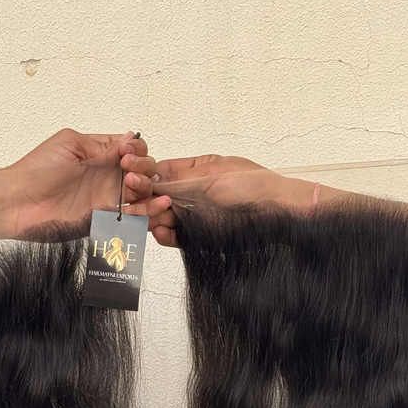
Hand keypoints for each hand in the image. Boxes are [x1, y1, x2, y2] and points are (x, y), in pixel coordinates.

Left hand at [6, 129, 171, 234]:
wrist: (19, 203)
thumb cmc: (36, 171)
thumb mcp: (70, 144)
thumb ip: (102, 145)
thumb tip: (129, 139)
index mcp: (99, 153)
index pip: (132, 148)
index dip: (136, 148)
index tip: (126, 152)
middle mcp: (106, 175)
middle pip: (143, 169)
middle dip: (144, 166)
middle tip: (129, 169)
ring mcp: (107, 197)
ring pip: (142, 192)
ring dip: (148, 187)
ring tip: (135, 184)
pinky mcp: (105, 218)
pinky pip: (133, 216)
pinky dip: (149, 211)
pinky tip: (159, 204)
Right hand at [150, 155, 315, 246]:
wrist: (278, 213)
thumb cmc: (253, 188)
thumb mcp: (210, 178)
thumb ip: (178, 181)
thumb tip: (148, 181)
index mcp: (196, 170)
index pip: (160, 172)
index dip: (143, 177)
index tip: (130, 181)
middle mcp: (194, 192)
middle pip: (158, 197)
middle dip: (145, 201)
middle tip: (137, 204)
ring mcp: (197, 214)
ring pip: (165, 218)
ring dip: (154, 219)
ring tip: (153, 220)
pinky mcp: (202, 235)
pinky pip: (178, 236)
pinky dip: (167, 236)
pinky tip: (162, 232)